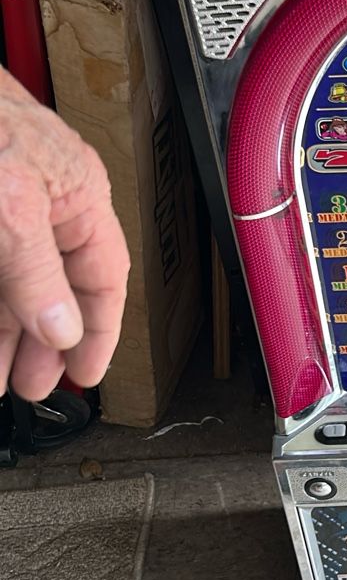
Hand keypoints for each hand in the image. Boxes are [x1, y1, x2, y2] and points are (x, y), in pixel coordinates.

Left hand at [0, 65, 128, 400]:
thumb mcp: (13, 207)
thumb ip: (37, 271)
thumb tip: (61, 328)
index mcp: (79, 194)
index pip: (104, 279)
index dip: (98, 333)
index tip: (84, 373)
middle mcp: (44, 201)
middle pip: (54, 288)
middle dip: (42, 343)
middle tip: (31, 385)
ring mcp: (6, 202)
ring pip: (12, 281)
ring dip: (5, 330)